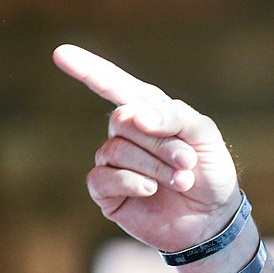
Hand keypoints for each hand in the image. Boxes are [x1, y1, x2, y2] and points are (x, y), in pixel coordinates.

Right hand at [53, 44, 240, 251]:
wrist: (212, 219)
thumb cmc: (210, 172)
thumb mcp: (204, 135)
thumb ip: (174, 116)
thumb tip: (133, 115)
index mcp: (150, 112)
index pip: (116, 85)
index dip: (89, 70)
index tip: (61, 53)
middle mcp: (128, 133)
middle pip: (124, 122)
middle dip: (161, 143)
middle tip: (188, 162)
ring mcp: (114, 162)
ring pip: (116, 150)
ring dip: (154, 166)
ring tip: (182, 180)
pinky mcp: (107, 192)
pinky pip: (102, 178)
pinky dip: (131, 182)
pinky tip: (151, 190)